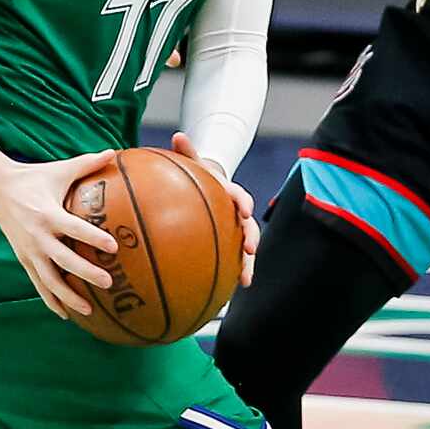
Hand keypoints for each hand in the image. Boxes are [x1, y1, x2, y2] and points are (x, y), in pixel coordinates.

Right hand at [0, 149, 120, 318]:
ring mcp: (29, 251)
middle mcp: (38, 236)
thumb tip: (115, 152)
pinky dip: (52, 300)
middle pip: (63, 260)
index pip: (74, 228)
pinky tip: (66, 314)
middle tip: (108, 283)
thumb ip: (87, 164)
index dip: (93, 238)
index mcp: (48, 214)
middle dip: (85, 273)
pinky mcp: (24, 260)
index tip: (114, 247)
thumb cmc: (34, 178)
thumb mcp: (59, 170)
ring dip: (68, 295)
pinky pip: (39, 284)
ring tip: (89, 309)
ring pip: (49, 279)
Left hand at [170, 131, 259, 287]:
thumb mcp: (193, 162)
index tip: (245, 210)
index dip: (244, 202)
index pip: (241, 196)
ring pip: (246, 248)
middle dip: (252, 238)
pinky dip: (232, 274)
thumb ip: (187, 151)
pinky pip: (232, 260)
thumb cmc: (198, 174)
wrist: (207, 186)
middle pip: (250, 226)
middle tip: (250, 249)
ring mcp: (235, 230)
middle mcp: (237, 213)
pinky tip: (225, 293)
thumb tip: (178, 135)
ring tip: (246, 280)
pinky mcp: (229, 244)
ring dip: (248, 264)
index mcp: (230, 193)